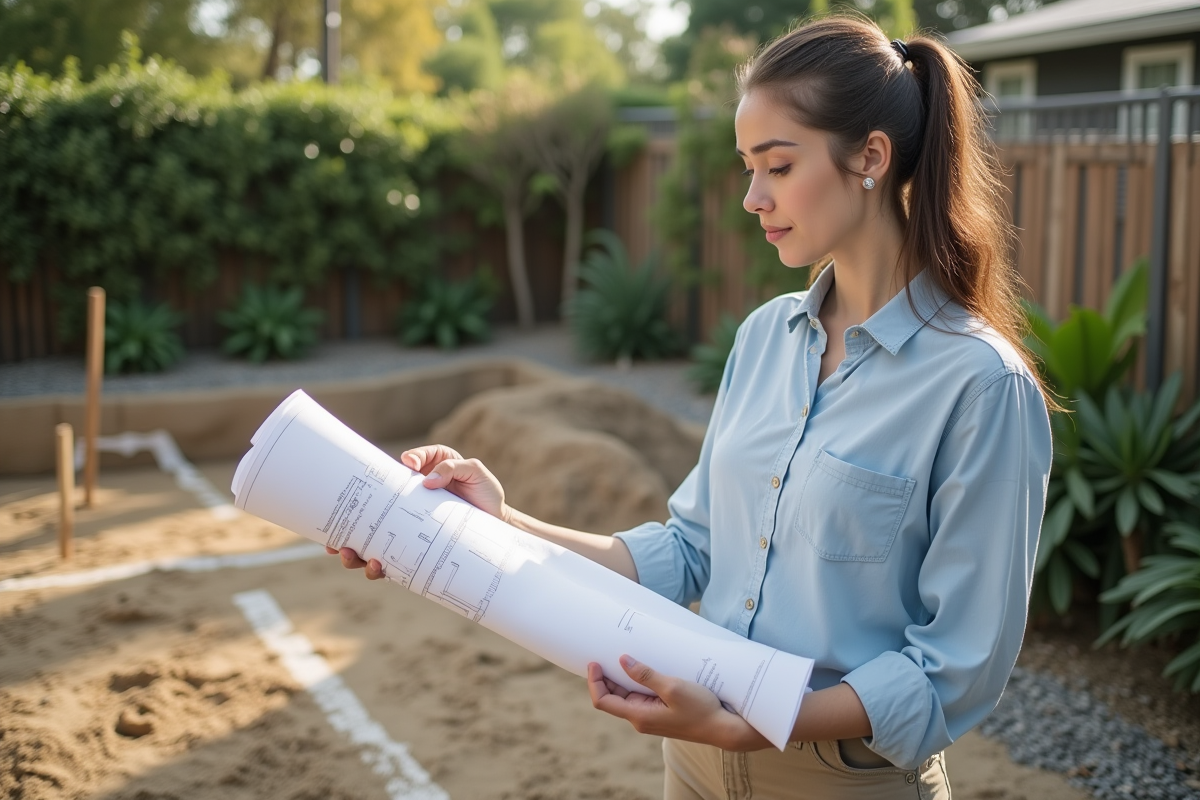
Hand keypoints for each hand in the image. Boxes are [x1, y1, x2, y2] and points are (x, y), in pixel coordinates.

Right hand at [325, 444, 509, 580]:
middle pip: (364, 521)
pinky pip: (393, 563)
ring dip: (357, 555)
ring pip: (372, 547)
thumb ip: (450, 467)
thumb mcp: (472, 471)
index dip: (358, 494)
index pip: (378, 487)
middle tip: (336, 542)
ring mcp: (409, 534)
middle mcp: (404, 510)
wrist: (500, 522)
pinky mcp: (419, 554)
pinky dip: (380, 568)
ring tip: (354, 556)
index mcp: (410, 484)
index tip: (341, 504)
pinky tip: (378, 567)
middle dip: (344, 534)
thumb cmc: (484, 491)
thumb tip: (424, 481)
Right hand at [400, 444, 507, 519]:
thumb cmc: (487, 491)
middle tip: (400, 478)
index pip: (426, 454)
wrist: (494, 517)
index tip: (411, 463)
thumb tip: (428, 480)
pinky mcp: (430, 510)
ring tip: (400, 494)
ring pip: (411, 489)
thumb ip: (453, 468)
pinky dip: (410, 507)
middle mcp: (435, 475)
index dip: (416, 456)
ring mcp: (431, 493)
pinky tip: (406, 509)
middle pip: (412, 470)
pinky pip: (416, 507)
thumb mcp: (475, 471)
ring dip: (404, 491)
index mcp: (445, 460)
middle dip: (403, 472)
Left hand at [586, 656, 771, 751]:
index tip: (594, 662)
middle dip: (606, 677)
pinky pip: (640, 696)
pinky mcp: (660, 713)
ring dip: (621, 678)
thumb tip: (623, 660)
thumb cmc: (700, 709)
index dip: (594, 682)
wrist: (723, 728)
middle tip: (605, 652)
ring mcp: (650, 717)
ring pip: (626, 696)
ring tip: (622, 656)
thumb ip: (646, 675)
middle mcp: (640, 719)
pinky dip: (636, 682)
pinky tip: (642, 668)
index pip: (603, 701)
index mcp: (639, 716)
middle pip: (612, 697)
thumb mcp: (672, 687)